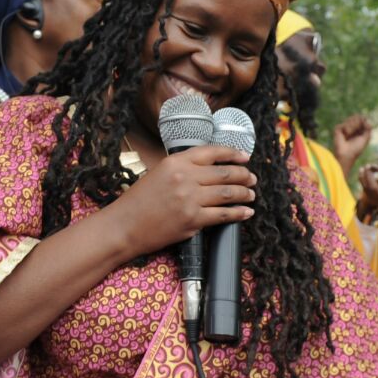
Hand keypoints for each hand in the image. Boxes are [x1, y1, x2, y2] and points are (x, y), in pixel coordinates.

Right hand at [105, 145, 254, 258]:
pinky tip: (246, 213)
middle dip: (244, 175)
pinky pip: (224, 214)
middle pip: (225, 172)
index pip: (212, 152)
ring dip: (245, 193)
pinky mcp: (193, 220)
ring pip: (228, 193)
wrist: (125, 226)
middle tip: (252, 178)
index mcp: (176, 161)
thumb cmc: (138, 201)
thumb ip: (183, 168)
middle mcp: (185, 177)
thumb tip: (210, 168)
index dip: (232, 153)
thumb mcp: (158, 173)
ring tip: (251, 194)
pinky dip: (239, 213)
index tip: (244, 157)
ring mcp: (190, 199)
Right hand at [331, 113, 371, 177]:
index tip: (365, 127)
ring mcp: (344, 127)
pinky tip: (346, 135)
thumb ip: (368, 128)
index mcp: (358, 129)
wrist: (347, 154)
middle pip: (357, 117)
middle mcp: (351, 127)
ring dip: (353, 127)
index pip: (362, 119)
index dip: (364, 121)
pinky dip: (348, 129)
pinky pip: (345, 123)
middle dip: (359, 123)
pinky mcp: (338, 128)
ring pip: (351, 119)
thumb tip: (367, 119)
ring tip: (350, 135)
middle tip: (357, 132)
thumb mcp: (366, 138)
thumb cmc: (357, 148)